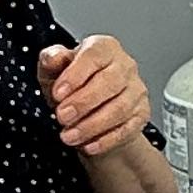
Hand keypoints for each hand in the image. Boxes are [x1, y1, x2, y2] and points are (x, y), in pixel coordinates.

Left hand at [38, 34, 153, 158]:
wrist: (90, 111)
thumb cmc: (72, 85)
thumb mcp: (53, 70)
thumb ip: (50, 61)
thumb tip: (53, 58)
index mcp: (104, 48)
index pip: (94, 56)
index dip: (75, 75)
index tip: (58, 94)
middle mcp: (125, 65)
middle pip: (110, 82)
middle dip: (83, 103)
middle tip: (62, 116)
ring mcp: (137, 90)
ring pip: (120, 108)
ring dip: (92, 125)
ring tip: (69, 136)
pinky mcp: (141, 113)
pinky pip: (127, 128)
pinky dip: (106, 140)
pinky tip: (88, 145)